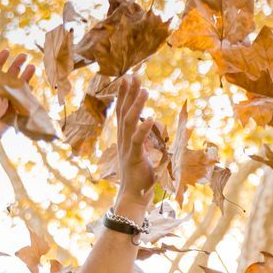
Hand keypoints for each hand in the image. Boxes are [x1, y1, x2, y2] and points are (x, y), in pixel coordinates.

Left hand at [0, 49, 31, 159]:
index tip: (6, 52)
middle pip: (7, 79)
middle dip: (16, 67)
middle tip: (24, 55)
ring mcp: (1, 109)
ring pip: (15, 91)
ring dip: (24, 79)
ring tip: (32, 67)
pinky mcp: (6, 120)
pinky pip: (18, 107)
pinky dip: (25, 98)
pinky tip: (31, 88)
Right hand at [112, 74, 157, 209]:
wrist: (133, 196)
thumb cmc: (139, 176)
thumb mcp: (139, 153)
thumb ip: (141, 139)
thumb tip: (148, 126)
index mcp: (124, 138)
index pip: (121, 112)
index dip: (123, 94)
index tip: (128, 78)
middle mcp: (123, 140)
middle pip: (123, 112)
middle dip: (128, 93)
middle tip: (134, 76)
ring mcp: (127, 148)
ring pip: (129, 122)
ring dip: (137, 105)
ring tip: (145, 90)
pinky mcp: (134, 158)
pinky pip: (138, 141)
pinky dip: (143, 129)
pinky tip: (151, 118)